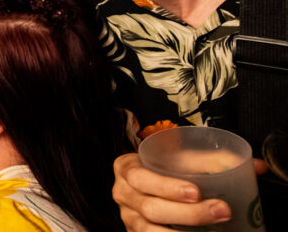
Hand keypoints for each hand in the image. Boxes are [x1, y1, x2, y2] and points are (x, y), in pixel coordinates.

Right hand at [112, 152, 231, 229]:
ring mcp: (129, 219)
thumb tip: (258, 166)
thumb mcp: (180, 157)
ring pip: (151, 231)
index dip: (166, 187)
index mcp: (126, 169)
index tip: (196, 192)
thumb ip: (214, 160)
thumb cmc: (165, 168)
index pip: (140, 178)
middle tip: (221, 211)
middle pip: (150, 208)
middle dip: (188, 213)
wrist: (151, 182)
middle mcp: (123, 195)